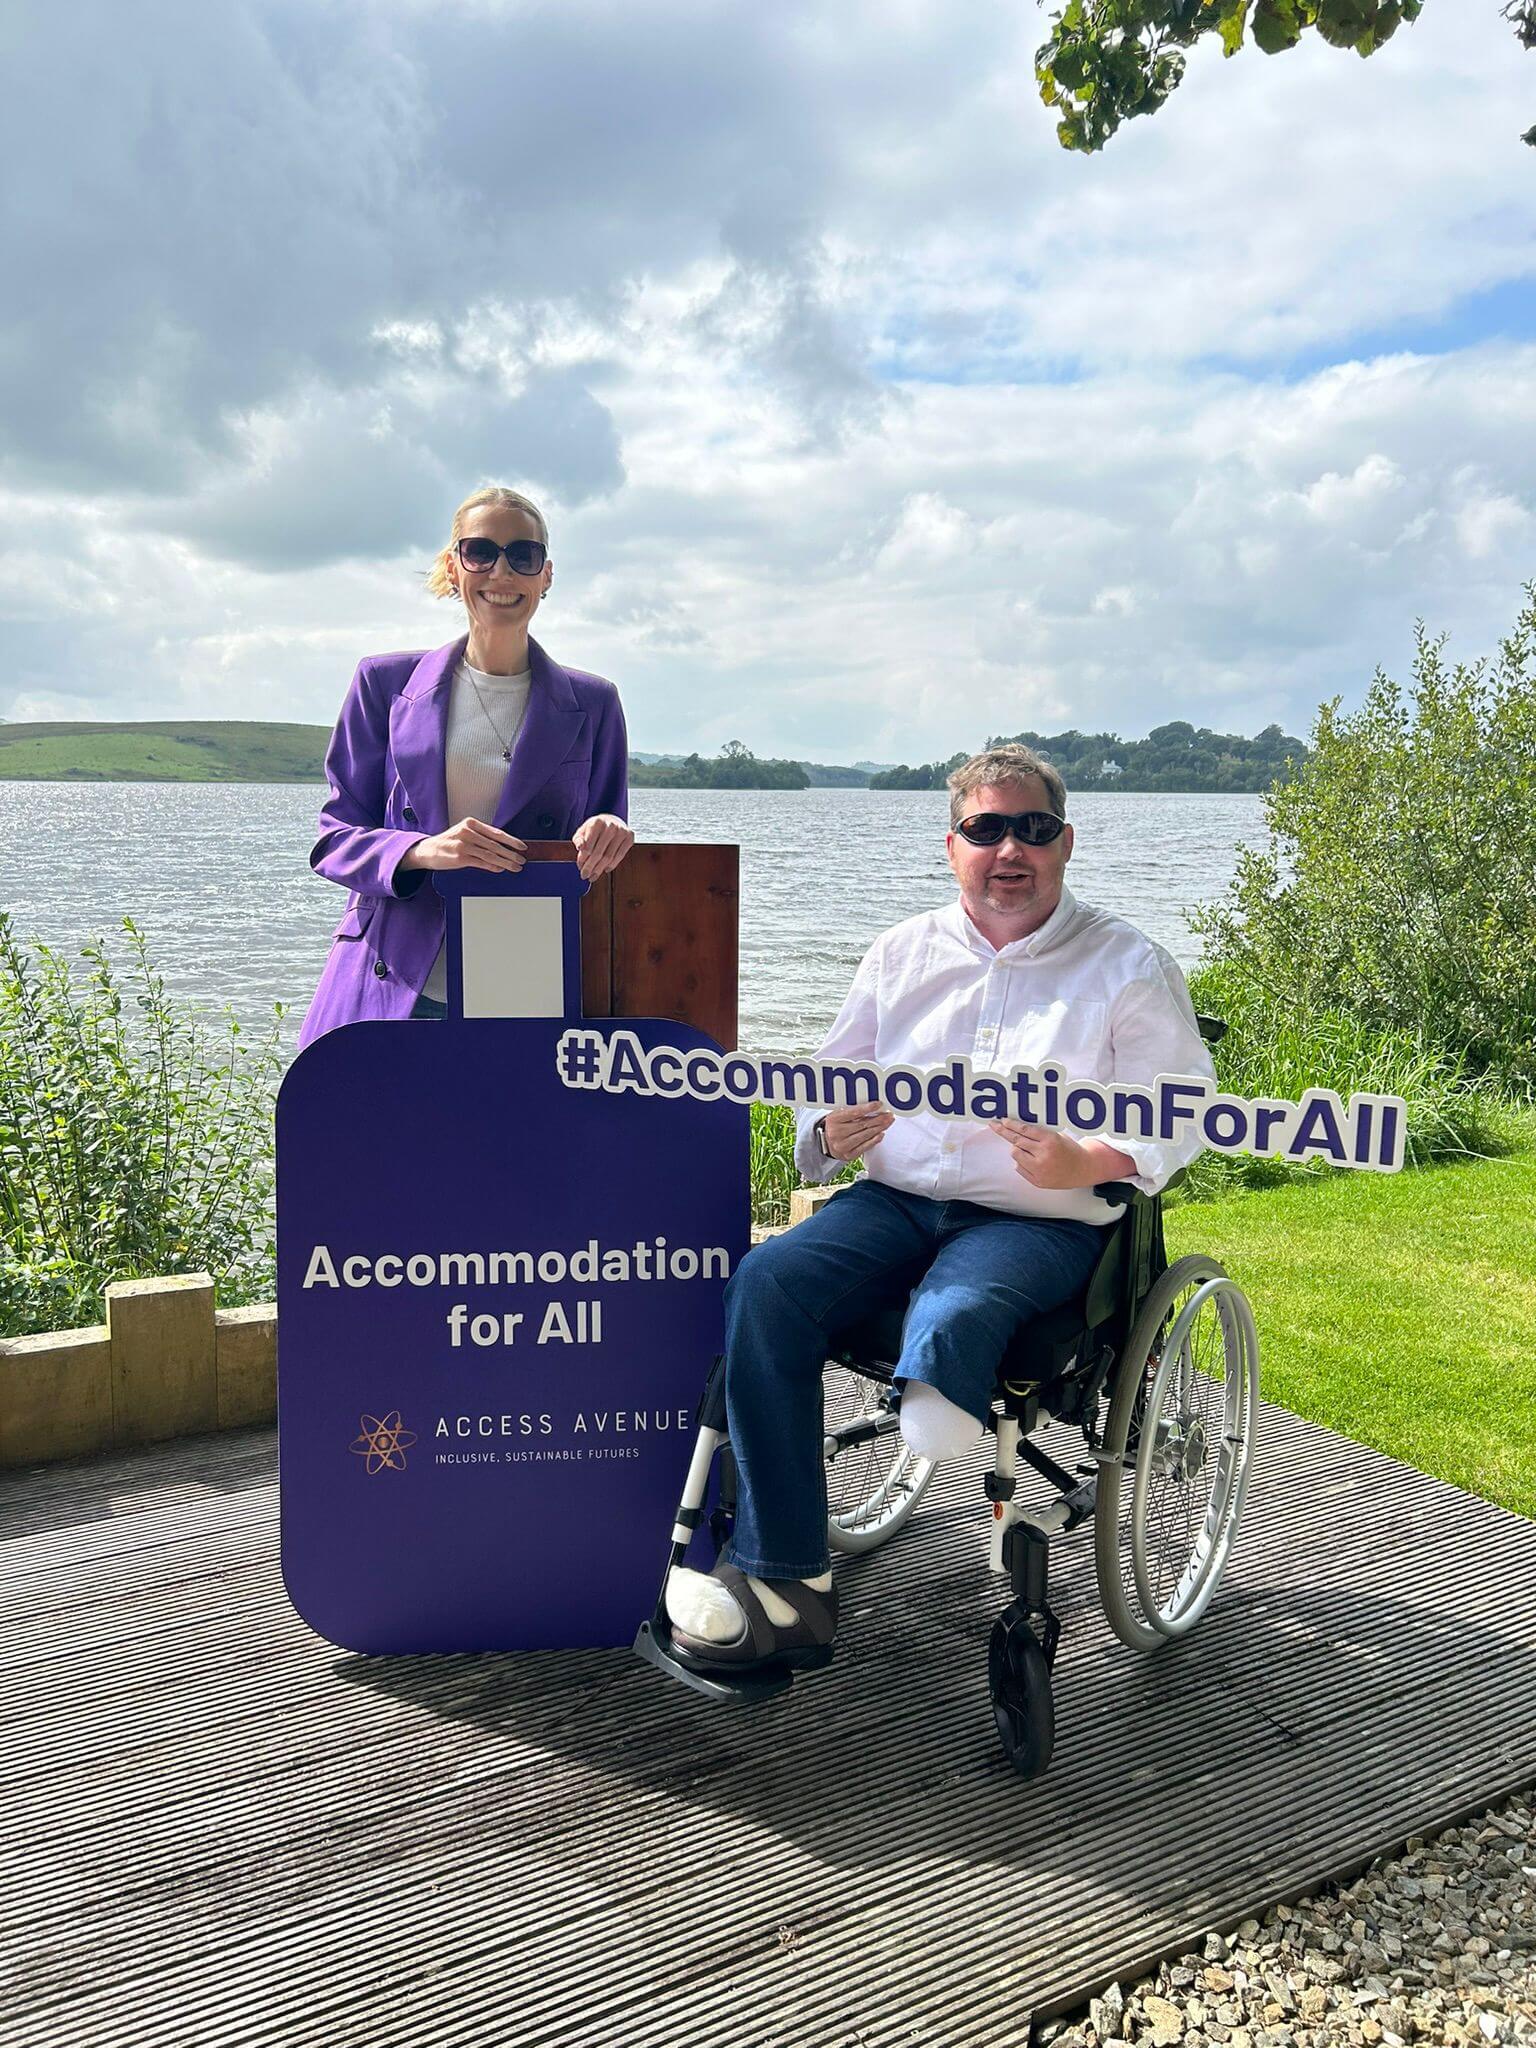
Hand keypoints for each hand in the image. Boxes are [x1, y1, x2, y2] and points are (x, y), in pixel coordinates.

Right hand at [399, 818, 526, 873]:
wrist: (427, 850)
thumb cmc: (448, 842)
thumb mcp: (464, 833)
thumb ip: (482, 838)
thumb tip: (501, 848)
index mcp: (470, 824)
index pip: (496, 832)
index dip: (511, 840)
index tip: (522, 846)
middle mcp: (467, 832)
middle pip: (495, 845)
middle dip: (511, 854)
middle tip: (521, 860)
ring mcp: (463, 845)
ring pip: (490, 855)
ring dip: (505, 862)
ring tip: (515, 867)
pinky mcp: (460, 858)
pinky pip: (481, 863)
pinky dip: (493, 867)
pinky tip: (500, 869)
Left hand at [572, 813, 634, 880]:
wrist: (612, 820)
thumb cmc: (595, 828)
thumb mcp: (583, 830)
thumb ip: (578, 839)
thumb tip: (579, 847)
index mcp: (597, 822)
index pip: (587, 847)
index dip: (582, 860)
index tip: (579, 867)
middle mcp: (610, 826)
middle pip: (598, 853)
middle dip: (590, 867)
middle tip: (585, 875)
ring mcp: (621, 831)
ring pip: (609, 857)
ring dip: (600, 869)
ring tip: (593, 875)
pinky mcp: (629, 837)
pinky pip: (620, 856)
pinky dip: (612, 865)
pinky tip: (605, 869)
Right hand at [820, 1105, 894, 1161]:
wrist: (826, 1143)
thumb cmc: (835, 1126)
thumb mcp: (838, 1115)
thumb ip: (853, 1111)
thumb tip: (874, 1108)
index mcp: (833, 1120)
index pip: (854, 1113)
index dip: (868, 1108)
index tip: (879, 1104)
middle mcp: (837, 1133)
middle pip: (862, 1124)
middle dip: (878, 1119)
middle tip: (889, 1115)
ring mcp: (843, 1145)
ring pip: (866, 1135)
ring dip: (880, 1128)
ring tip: (888, 1122)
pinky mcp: (849, 1155)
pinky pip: (865, 1146)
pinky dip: (875, 1140)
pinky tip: (881, 1133)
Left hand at [991, 1119, 1135, 1189]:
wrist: (1083, 1169)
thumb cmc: (1069, 1150)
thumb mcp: (1057, 1136)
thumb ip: (1039, 1134)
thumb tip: (1016, 1127)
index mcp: (1050, 1141)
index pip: (1025, 1130)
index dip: (1011, 1124)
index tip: (1002, 1120)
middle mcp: (1044, 1155)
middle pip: (1016, 1141)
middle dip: (1004, 1132)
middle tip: (994, 1125)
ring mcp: (1040, 1170)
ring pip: (1015, 1154)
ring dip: (1017, 1149)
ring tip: (1028, 1149)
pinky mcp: (1038, 1181)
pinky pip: (1019, 1167)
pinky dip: (1022, 1162)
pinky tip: (1033, 1162)